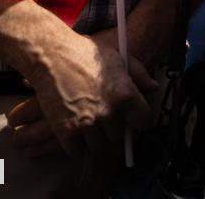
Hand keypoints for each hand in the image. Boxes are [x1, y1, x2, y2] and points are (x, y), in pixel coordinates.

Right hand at [8, 51, 156, 158]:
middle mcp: (109, 112)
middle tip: (103, 117)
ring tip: (88, 123)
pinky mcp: (66, 131)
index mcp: (125, 94)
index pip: (143, 121)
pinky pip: (77, 152)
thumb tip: (153, 87)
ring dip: (94, 138)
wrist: (51, 55)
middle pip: (118, 137)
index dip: (137, 119)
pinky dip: (76, 144)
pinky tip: (74, 129)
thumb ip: (138, 73)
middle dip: (112, 129)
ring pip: (99, 147)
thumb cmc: (84, 52)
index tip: (130, 118)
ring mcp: (87, 123)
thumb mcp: (117, 57)